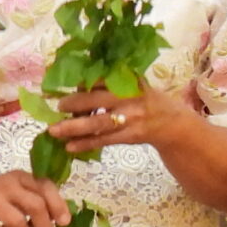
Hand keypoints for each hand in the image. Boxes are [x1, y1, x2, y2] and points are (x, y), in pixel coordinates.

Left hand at [49, 85, 196, 157]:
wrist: (173, 123)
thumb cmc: (147, 100)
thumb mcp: (135, 84)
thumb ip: (112, 82)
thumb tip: (77, 84)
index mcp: (129, 82)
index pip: (101, 79)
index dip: (82, 82)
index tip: (66, 84)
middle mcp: (130, 98)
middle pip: (97, 100)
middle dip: (74, 103)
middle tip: (58, 107)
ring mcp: (131, 118)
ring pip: (98, 123)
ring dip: (74, 127)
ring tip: (54, 131)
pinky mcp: (130, 135)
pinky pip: (104, 140)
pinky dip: (86, 144)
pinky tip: (69, 147)